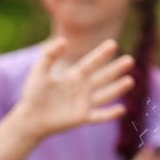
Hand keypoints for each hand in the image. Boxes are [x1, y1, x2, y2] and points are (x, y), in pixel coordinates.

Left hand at [12, 38, 135, 142]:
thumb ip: (50, 55)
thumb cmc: (33, 94)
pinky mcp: (82, 118)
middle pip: (103, 77)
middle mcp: (82, 89)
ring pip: (105, 95)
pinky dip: (110, 114)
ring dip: (117, 89)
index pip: (91, 63)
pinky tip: (122, 109)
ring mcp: (83, 103)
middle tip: (130, 60)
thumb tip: (63, 41)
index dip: (101, 54)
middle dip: (116, 69)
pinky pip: (99, 116)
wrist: (30, 117)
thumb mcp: (40, 71)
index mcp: (73, 76)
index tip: (113, 44)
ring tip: (130, 81)